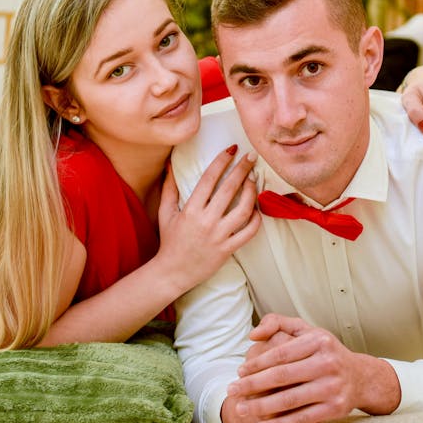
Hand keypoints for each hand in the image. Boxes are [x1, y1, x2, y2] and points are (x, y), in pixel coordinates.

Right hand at [155, 146, 260, 292]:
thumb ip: (169, 188)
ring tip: (254, 180)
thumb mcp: (165, 212)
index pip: (209, 179)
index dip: (222, 162)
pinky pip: (248, 233)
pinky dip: (256, 220)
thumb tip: (171, 164)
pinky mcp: (228, 249)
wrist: (172, 273)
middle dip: (242, 169)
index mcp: (191, 210)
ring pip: (243, 210)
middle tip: (251, 156)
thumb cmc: (169, 241)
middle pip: (229, 189)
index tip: (232, 149)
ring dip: (251, 192)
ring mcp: (219, 236)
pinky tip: (256, 209)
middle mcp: (206, 221)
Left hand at [223, 314, 398, 422]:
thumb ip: (277, 324)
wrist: (360, 378)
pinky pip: (301, 418)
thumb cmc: (324, 353)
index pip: (280, 353)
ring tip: (240, 409)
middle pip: (282, 376)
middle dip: (253, 385)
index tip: (239, 371)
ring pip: (289, 399)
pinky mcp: (335, 408)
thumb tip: (252, 336)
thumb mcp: (306, 331)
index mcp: (319, 341)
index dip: (257, 363)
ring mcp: (332, 387)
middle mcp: (328, 363)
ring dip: (261, 406)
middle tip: (231, 390)